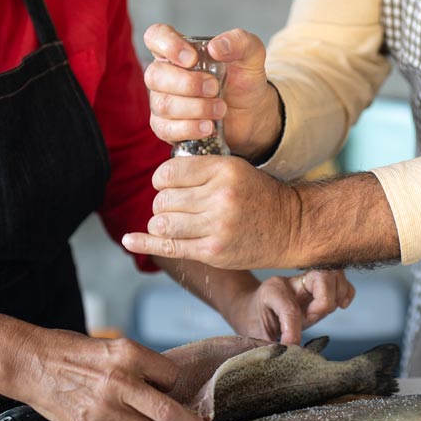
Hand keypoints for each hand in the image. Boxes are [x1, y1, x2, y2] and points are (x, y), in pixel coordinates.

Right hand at [10, 329, 207, 420]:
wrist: (29, 360)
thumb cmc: (68, 350)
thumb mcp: (110, 346)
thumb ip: (136, 364)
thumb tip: (162, 385)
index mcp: (128, 354)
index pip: (171, 376)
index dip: (174, 385)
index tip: (170, 390)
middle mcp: (119, 381)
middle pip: (169, 411)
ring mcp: (102, 408)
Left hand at [124, 155, 300, 269]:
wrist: (290, 227)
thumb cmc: (258, 196)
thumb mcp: (235, 169)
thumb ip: (200, 170)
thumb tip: (159, 178)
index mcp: (224, 170)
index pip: (169, 173)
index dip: (162, 180)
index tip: (168, 186)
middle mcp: (220, 197)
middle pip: (163, 199)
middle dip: (163, 204)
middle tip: (178, 207)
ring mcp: (217, 226)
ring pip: (162, 223)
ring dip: (161, 223)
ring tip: (174, 223)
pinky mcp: (213, 251)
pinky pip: (168, 246)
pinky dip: (144, 243)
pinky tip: (129, 240)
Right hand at [143, 24, 281, 158]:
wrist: (252, 114)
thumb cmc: (243, 80)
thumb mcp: (251, 55)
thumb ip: (239, 42)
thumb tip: (215, 47)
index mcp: (179, 51)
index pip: (155, 37)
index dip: (167, 45)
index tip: (192, 58)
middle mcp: (165, 74)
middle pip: (154, 75)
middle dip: (188, 84)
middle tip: (215, 88)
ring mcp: (162, 101)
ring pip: (162, 104)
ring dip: (195, 108)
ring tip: (220, 109)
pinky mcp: (166, 127)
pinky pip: (165, 128)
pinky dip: (189, 128)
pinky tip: (208, 127)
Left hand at [225, 271, 356, 343]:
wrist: (251, 308)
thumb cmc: (254, 321)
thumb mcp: (255, 334)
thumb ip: (270, 345)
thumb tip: (288, 355)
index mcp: (272, 291)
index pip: (291, 308)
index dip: (293, 331)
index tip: (291, 346)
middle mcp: (291, 281)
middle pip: (321, 277)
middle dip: (323, 303)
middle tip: (310, 319)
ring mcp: (307, 280)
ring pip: (334, 275)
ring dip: (335, 297)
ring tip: (321, 313)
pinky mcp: (319, 284)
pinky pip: (341, 280)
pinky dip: (345, 293)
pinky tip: (339, 306)